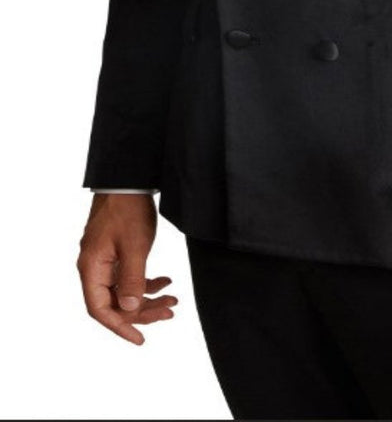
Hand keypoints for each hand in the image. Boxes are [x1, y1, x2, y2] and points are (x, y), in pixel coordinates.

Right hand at [77, 193, 177, 344]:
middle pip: (114, 302)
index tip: (140, 338)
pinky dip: (146, 282)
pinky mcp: (116, 252)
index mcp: (91, 268)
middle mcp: (94, 267)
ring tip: (173, 301)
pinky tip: (166, 281)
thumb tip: (128, 308)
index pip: (100, 309)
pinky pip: (128, 276)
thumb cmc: (128, 209)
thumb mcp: (135, 246)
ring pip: (123, 290)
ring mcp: (105, 259)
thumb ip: (132, 279)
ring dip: (148, 297)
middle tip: (169, 312)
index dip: (119, 326)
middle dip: (142, 311)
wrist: (129, 179)